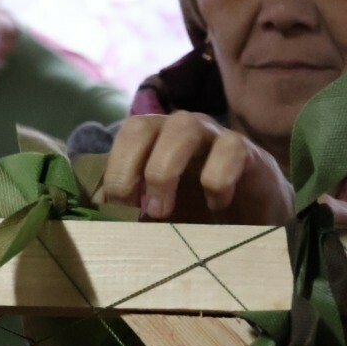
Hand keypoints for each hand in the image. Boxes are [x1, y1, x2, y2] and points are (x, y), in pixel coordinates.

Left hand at [96, 113, 293, 224]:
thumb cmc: (199, 213)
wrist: (256, 221)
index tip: (113, 211)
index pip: (125, 134)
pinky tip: (217, 207)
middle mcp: (179, 130)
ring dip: (164, 170)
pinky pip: (230, 150)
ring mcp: (214, 136)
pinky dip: (217, 181)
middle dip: (130, 168)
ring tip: (163, 212)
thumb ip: (125, 208)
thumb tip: (90, 208)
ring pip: (184, 127)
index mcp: (154, 140)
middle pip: (143, 125)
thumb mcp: (155, 216)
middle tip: (136, 212)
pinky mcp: (248, 152)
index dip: (114, 169)